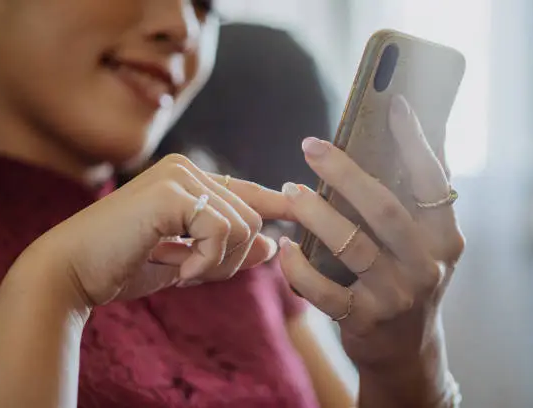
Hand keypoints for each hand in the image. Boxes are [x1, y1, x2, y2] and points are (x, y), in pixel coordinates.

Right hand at [27, 154, 288, 305]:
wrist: (70, 273)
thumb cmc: (121, 266)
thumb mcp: (184, 261)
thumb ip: (225, 251)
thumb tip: (269, 246)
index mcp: (185, 180)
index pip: (244, 191)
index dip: (275, 201)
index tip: (298, 203)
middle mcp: (185, 169)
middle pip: (251, 217)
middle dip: (232, 258)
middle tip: (192, 273)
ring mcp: (178, 176)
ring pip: (244, 225)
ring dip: (219, 263)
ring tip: (180, 270)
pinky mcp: (171, 192)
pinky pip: (222, 232)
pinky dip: (206, 262)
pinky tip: (177, 268)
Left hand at [279, 95, 463, 368]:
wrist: (406, 350)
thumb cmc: (407, 279)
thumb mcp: (424, 243)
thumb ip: (415, 201)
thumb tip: (408, 136)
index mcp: (443, 237)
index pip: (432, 182)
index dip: (414, 143)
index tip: (395, 106)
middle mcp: (426, 265)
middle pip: (384, 209)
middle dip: (345, 173)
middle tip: (311, 147)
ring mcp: (396, 296)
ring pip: (352, 246)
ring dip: (315, 214)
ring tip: (290, 191)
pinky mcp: (364, 320)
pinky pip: (323, 290)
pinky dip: (298, 267)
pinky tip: (283, 247)